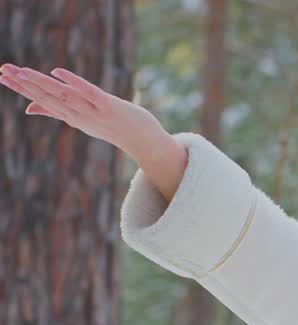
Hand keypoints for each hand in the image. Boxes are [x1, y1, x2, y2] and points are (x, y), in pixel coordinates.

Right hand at [0, 64, 167, 158]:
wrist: (146, 143)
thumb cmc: (114, 128)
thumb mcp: (82, 120)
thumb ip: (56, 112)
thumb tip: (29, 109)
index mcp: (71, 116)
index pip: (41, 100)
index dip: (21, 88)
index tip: (2, 75)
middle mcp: (79, 115)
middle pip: (47, 97)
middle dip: (25, 84)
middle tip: (3, 71)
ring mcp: (94, 112)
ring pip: (64, 96)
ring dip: (43, 84)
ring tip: (23, 72)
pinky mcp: (109, 107)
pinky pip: (89, 93)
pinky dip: (74, 83)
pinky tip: (57, 72)